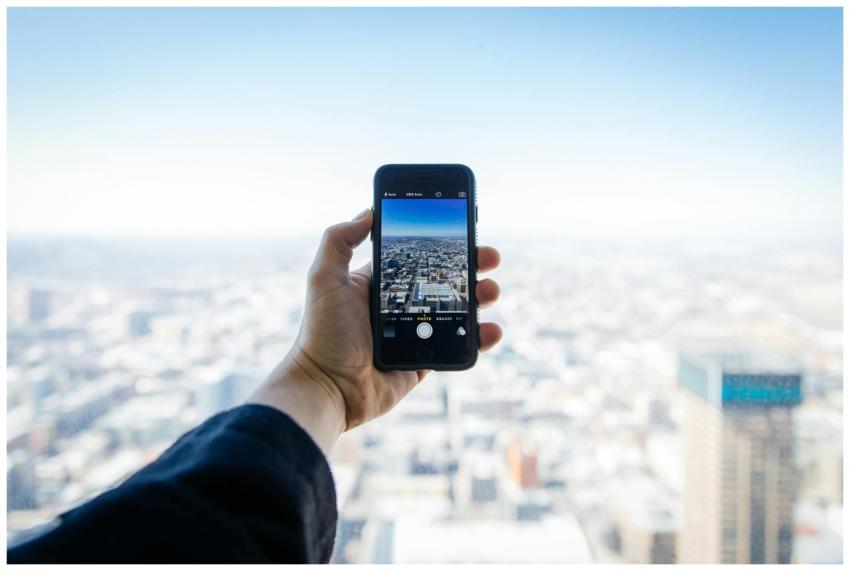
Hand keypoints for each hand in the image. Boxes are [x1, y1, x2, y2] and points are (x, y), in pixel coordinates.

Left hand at [249, 208, 501, 453]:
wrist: (328, 387)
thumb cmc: (323, 333)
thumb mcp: (324, 278)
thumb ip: (339, 240)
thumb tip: (369, 211)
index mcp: (379, 284)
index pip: (418, 258)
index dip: (442, 244)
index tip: (465, 228)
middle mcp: (399, 306)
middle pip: (445, 280)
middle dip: (471, 266)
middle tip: (490, 257)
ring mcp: (415, 333)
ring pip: (458, 310)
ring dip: (480, 297)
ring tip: (490, 290)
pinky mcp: (425, 361)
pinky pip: (459, 346)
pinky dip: (480, 338)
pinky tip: (491, 329)